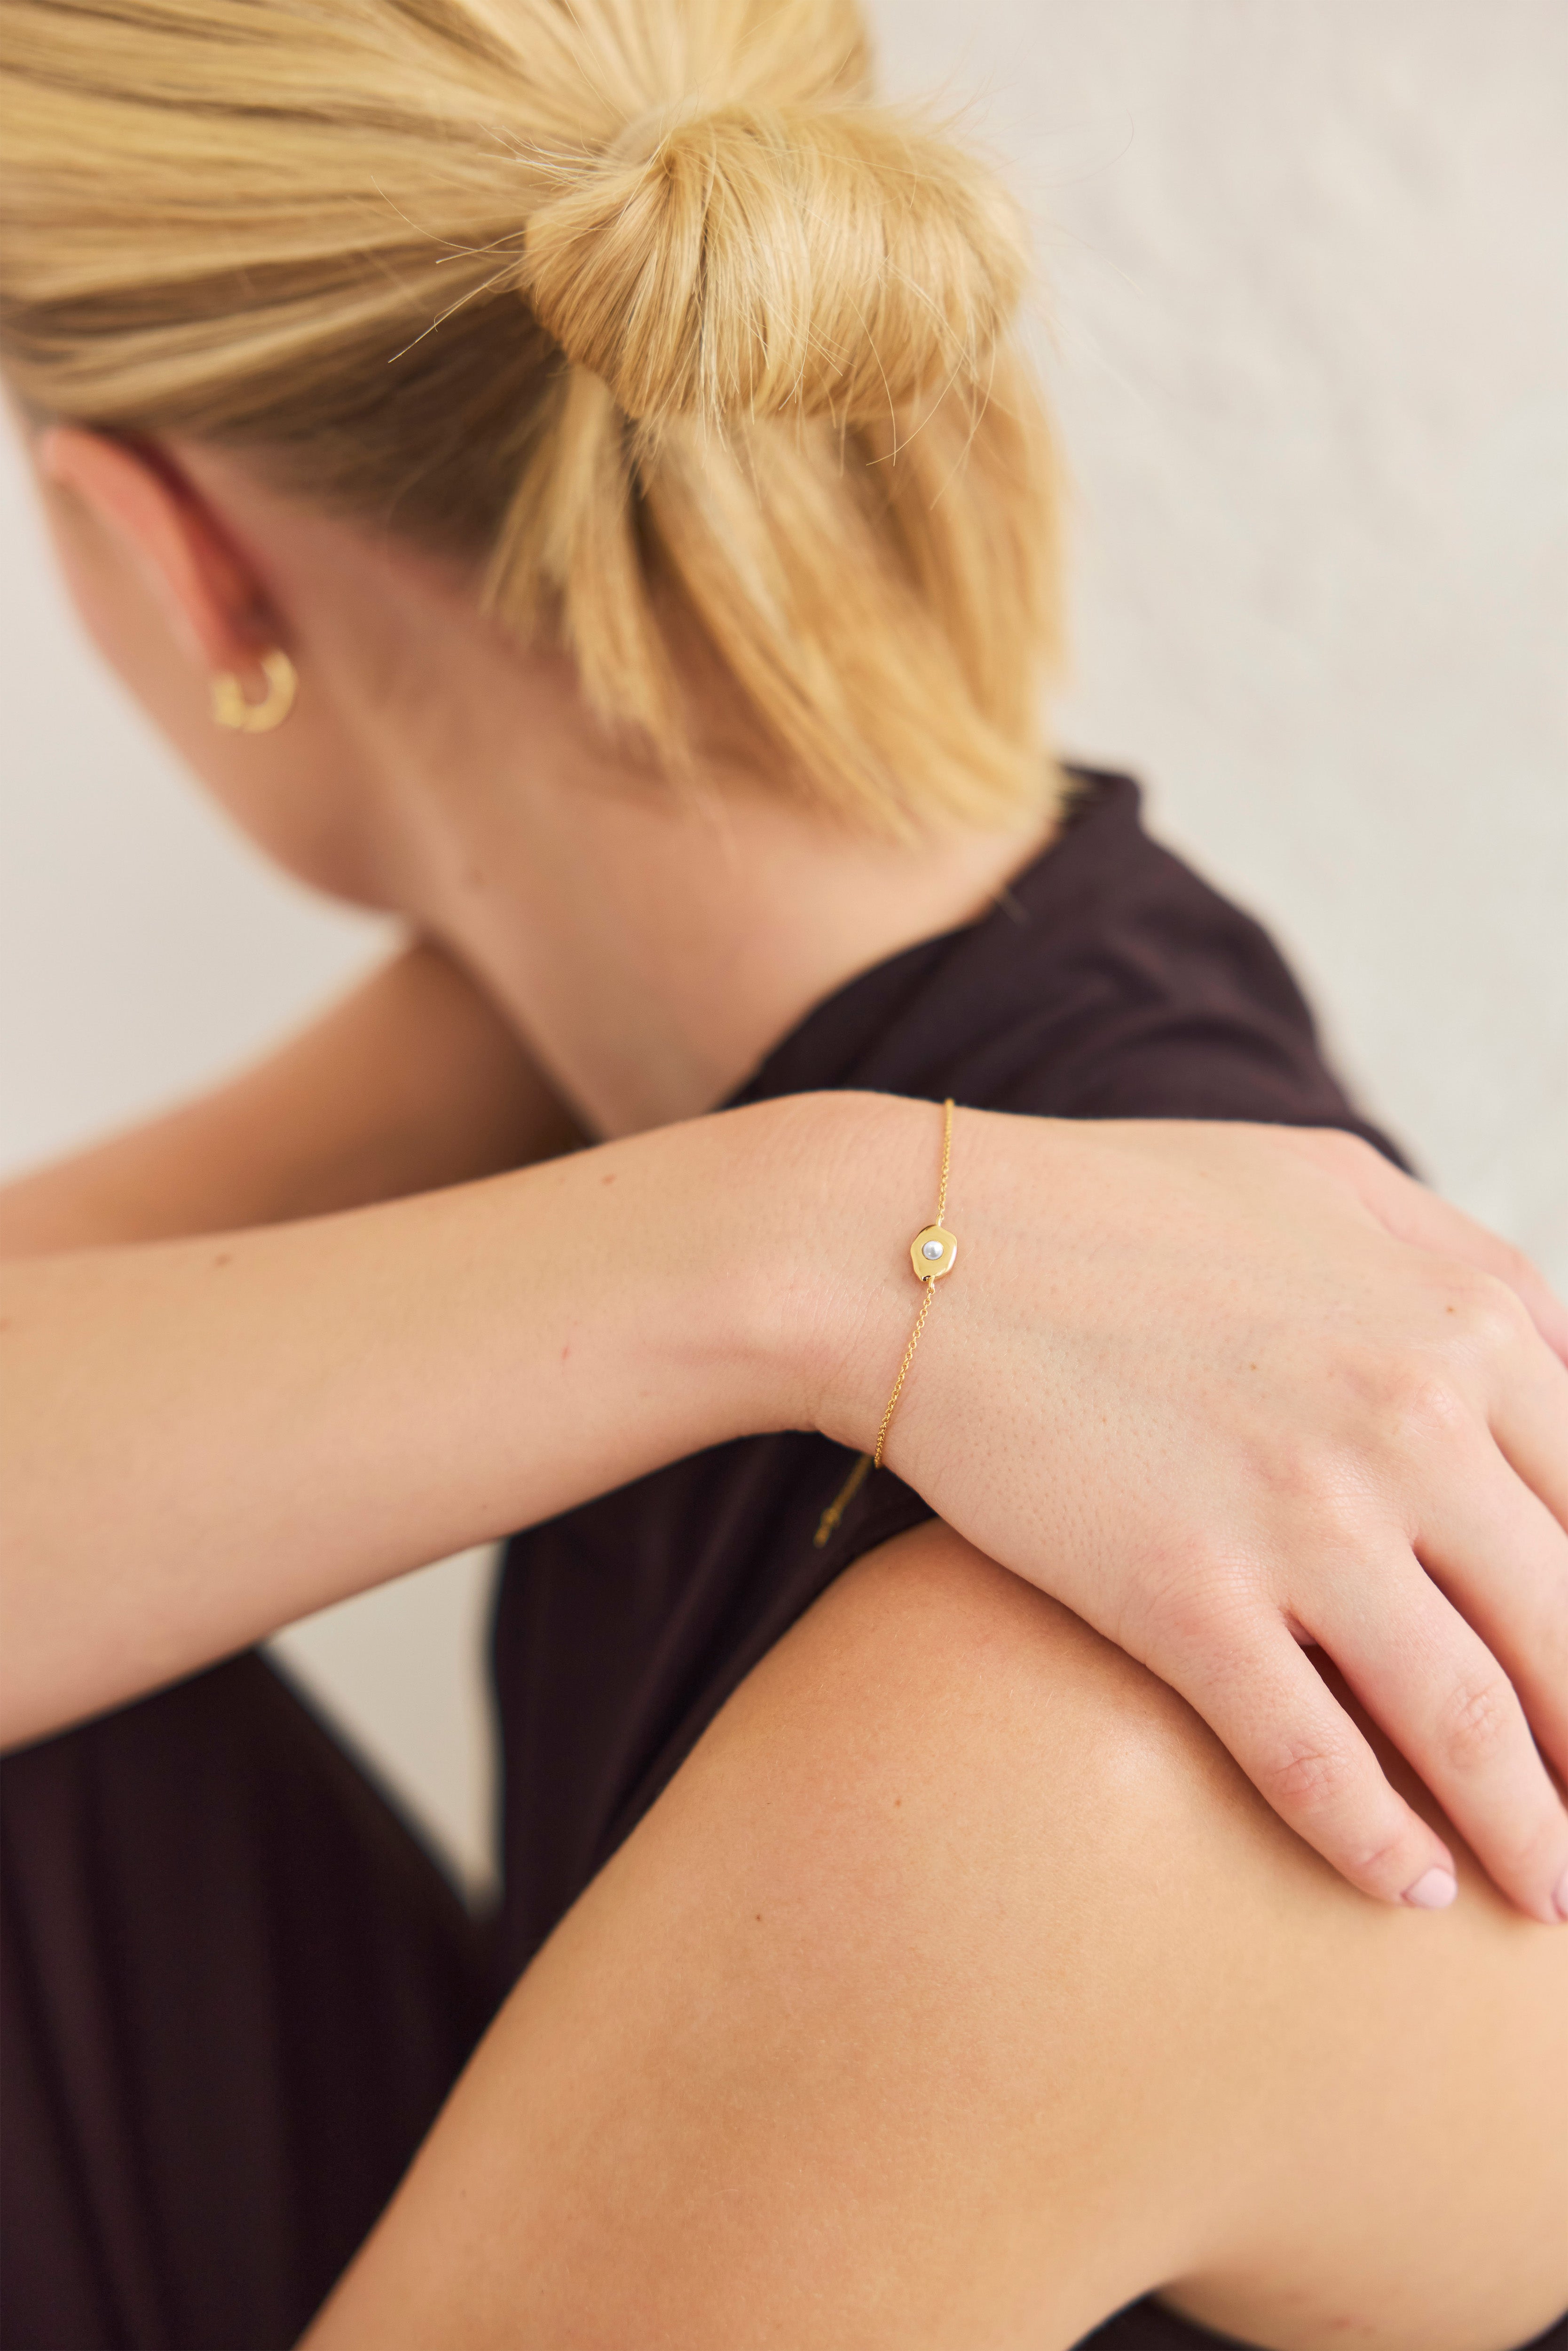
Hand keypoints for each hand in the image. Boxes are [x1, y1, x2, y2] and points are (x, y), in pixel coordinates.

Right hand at [822, 1111, 1567, 1921]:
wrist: (911, 1247)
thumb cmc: (1117, 1208)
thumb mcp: (1331, 1184)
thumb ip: (1470, 1267)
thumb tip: (1561, 1365)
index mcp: (1457, 1324)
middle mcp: (1408, 1421)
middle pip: (1567, 1629)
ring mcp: (1297, 1514)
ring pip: (1471, 1722)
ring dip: (1532, 1835)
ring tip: (1552, 1904)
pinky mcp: (1183, 1594)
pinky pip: (1314, 1760)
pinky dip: (1378, 1846)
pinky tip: (1409, 1889)